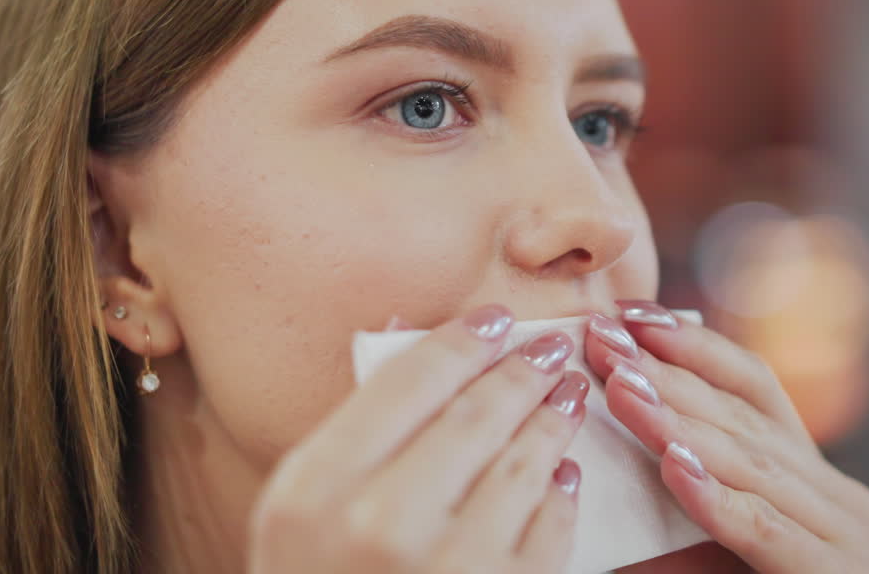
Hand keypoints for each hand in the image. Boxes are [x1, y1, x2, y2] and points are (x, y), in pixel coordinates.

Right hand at [248, 304, 588, 573]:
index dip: (460, 341)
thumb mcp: (299, 509)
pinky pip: (545, 534)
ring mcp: (448, 570)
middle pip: (473, 418)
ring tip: (568, 395)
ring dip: (552, 423)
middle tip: (552, 348)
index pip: (406, 383)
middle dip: (521, 372)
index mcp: (315, 489)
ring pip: (520, 469)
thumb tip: (410, 332)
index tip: (495, 319)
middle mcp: (378, 525)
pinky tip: (564, 472)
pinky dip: (559, 496)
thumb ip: (354, 430)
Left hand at [587, 302, 868, 573]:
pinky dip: (717, 498)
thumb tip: (597, 398)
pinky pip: (765, 531)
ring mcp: (849, 536)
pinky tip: (673, 467)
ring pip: (751, 463)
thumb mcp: (698, 530)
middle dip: (667, 374)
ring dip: (678, 423)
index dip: (690, 342)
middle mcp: (838, 493)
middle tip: (602, 341)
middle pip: (743, 416)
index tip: (626, 314)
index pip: (751, 383)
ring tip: (619, 388)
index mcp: (806, 470)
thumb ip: (674, 470)